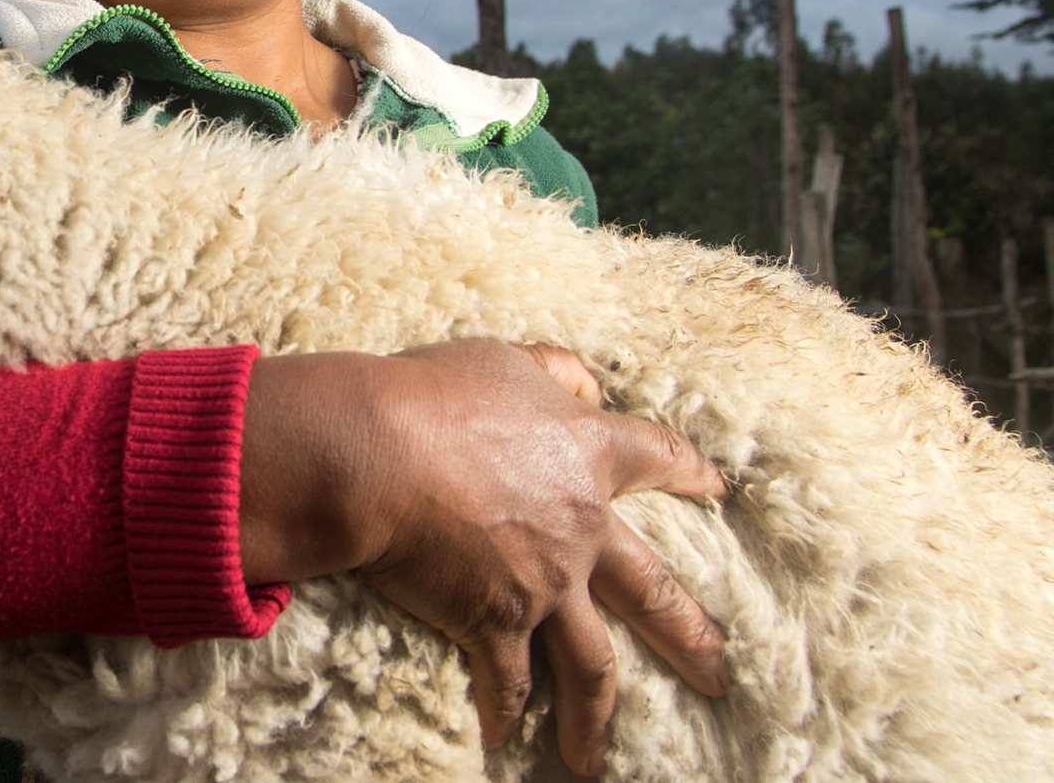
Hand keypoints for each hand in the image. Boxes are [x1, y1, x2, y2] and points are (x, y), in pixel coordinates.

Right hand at [239, 341, 730, 778]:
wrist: (379, 452)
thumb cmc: (432, 395)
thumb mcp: (502, 359)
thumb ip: (553, 370)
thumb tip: (587, 385)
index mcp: (587, 454)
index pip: (658, 458)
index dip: (690, 471)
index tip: (717, 488)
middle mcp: (581, 527)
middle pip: (654, 593)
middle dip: (691, 639)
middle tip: (722, 676)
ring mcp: (546, 582)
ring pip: (591, 664)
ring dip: (597, 717)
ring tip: (599, 759)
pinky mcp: (495, 621)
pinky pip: (508, 680)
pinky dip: (506, 712)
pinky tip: (503, 738)